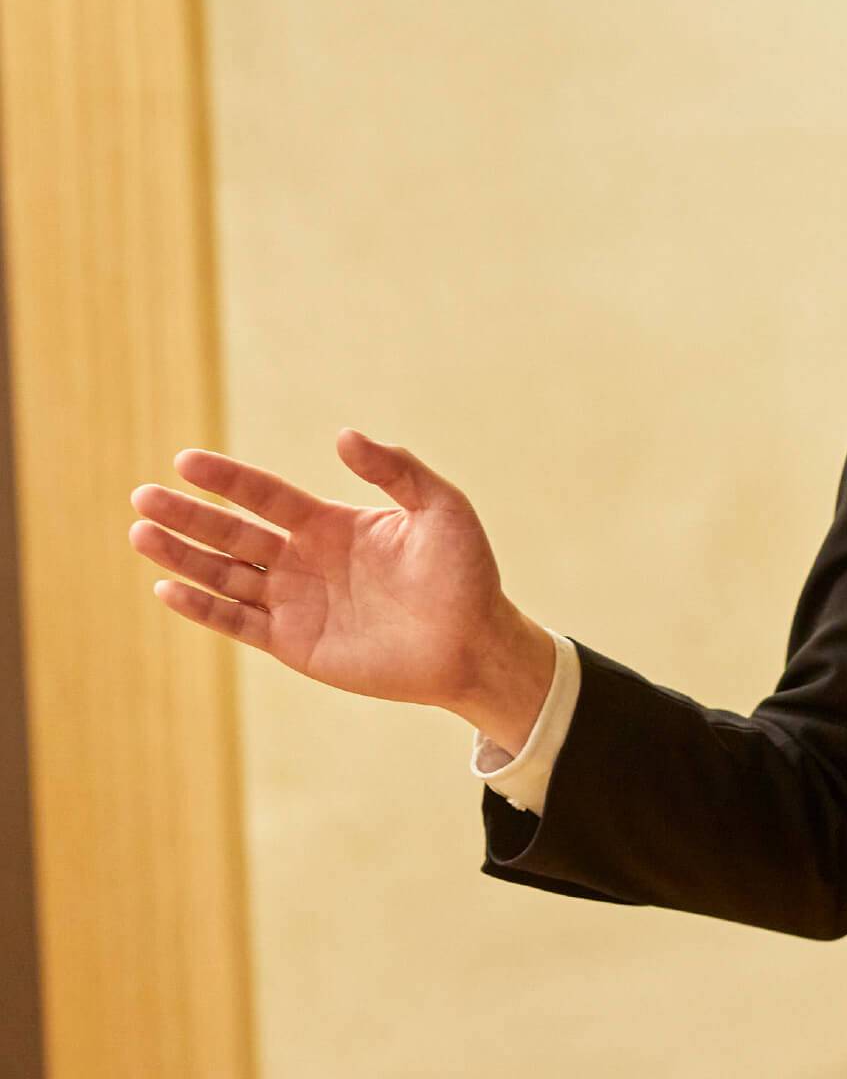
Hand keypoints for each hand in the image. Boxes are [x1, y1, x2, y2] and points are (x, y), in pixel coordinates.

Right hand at [127, 430, 535, 719]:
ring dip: (182, 557)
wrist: (474, 642)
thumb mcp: (441, 508)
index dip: (226, 479)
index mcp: (331, 524)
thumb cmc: (464, 572)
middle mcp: (305, 560)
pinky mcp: (295, 643)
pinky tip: (168, 588)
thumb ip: (396, 469)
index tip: (185, 460)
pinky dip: (204, 607)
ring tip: (139, 533)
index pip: (265, 496)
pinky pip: (239, 622)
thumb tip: (344, 435)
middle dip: (188, 516)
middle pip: (233, 533)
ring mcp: (296, 603)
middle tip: (143, 496)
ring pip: (225, 575)